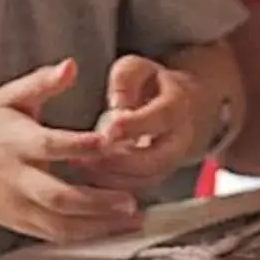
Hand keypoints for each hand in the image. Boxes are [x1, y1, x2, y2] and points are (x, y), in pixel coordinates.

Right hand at [0, 60, 145, 244]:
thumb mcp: (7, 98)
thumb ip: (42, 83)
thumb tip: (71, 66)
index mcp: (17, 143)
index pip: (51, 146)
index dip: (80, 146)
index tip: (110, 143)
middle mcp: (18, 179)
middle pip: (58, 197)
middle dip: (96, 202)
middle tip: (131, 200)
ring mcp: (19, 206)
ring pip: (60, 225)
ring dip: (98, 225)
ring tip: (132, 219)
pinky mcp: (21, 223)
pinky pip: (55, 235)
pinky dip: (85, 235)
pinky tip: (112, 227)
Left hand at [72, 55, 214, 190]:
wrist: (180, 109)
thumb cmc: (150, 84)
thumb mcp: (139, 68)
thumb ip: (125, 78)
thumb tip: (116, 103)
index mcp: (176, 107)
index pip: (160, 118)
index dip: (134, 125)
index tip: (108, 129)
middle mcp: (178, 140)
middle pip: (155, 160)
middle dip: (119, 161)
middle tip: (85, 156)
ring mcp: (169, 164)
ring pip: (143, 181)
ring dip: (111, 178)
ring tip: (79, 166)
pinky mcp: (156, 180)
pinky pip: (136, 191)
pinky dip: (111, 188)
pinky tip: (86, 176)